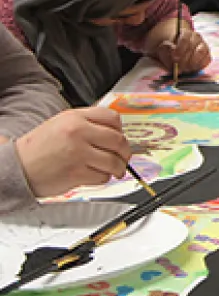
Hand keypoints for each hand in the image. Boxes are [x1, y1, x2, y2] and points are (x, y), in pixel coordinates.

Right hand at [13, 107, 131, 197]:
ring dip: (118, 168)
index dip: (121, 129)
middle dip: (125, 152)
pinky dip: (103, 178)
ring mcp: (78, 153)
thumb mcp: (61, 124)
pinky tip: (96, 175)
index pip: (113, 118)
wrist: (17, 167)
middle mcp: (78, 132)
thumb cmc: (39, 148)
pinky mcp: (76, 172)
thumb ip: (87, 123)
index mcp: (75, 117)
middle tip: (124, 158)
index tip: (121, 138)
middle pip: (118, 140)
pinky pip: (102, 176)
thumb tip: (116, 131)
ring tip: (115, 170)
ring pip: (114, 161)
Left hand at [152, 26, 210, 74]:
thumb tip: (172, 49)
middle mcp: (197, 38)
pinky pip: (206, 60)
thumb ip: (166, 49)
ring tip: (184, 69)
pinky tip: (191, 69)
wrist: (177, 55)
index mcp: (186, 33)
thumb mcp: (163, 49)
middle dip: (185, 58)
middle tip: (179, 67)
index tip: (174, 57)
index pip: (184, 39)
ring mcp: (204, 46)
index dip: (180, 48)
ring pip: (201, 53)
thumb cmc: (170, 51)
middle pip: (193, 46)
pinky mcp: (207, 55)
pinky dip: (199, 66)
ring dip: (192, 62)